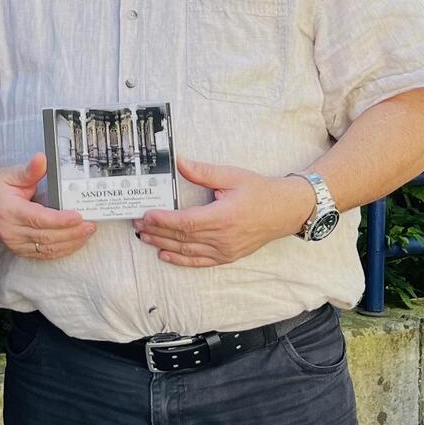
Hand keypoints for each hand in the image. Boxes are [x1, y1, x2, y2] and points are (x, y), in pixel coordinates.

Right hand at [0, 153, 95, 260]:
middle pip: (47, 236)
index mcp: (10, 211)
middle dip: (72, 232)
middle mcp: (11, 230)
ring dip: (70, 243)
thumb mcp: (11, 174)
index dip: (60, 220)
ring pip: (47, 248)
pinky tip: (75, 242)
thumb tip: (42, 159)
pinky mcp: (19, 249)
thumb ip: (30, 170)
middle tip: (91, 225)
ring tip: (88, 233)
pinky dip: (62, 250)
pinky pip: (44, 254)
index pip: (39, 219)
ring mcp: (14, 243)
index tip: (78, 216)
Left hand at [132, 157, 313, 266]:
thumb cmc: (260, 191)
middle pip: (182, 237)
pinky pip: (200, 262)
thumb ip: (203, 172)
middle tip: (137, 224)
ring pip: (188, 251)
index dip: (163, 221)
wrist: (286, 211)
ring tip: (144, 237)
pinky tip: (165, 255)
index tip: (146, 215)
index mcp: (224, 217)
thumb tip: (180, 162)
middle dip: (157, 231)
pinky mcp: (228, 256)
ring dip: (163, 245)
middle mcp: (224, 237)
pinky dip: (180, 259)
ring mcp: (226, 250)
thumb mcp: (232, 176)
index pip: (186, 222)